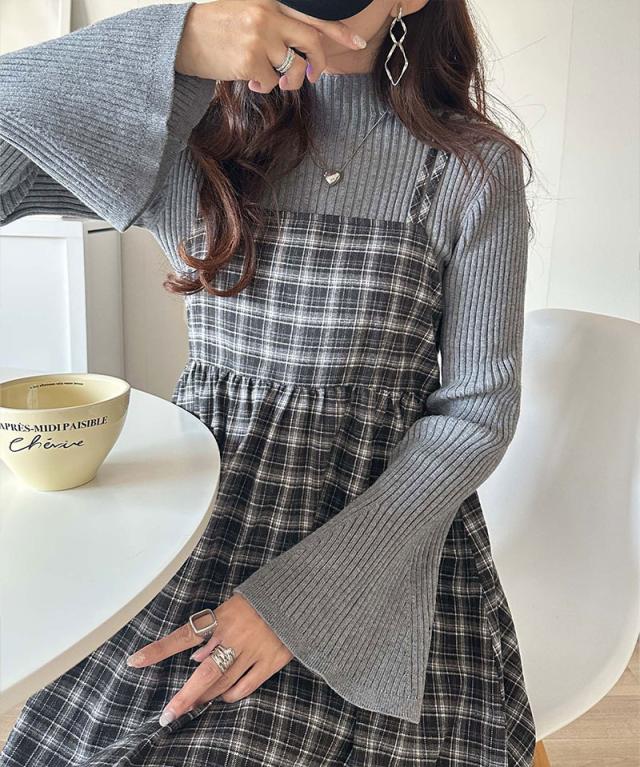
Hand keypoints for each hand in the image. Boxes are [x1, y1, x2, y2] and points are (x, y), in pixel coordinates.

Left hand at [125, 592, 293, 724]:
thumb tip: (196, 657)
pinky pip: (246, 686)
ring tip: (193, 704)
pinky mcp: (272, 661)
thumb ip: (214, 631)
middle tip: (168, 715)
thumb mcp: (233, 606)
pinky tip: (223, 697)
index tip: (135, 661)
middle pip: (205, 673)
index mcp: (223, 617)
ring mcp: (255, 650)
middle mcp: (236, 635)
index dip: (159, 650)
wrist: (301, 596)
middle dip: (185, 696)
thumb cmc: (262, 599)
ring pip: (223, 684)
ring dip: (205, 697)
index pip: (184, 635)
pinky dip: (231, 695)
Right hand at [175, 0, 367, 92]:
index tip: (357, 43)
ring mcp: (260, 38)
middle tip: (313, 76)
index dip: (338, 31)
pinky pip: (270, 82)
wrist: (179, 37)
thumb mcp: (245, 9)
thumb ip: (273, 20)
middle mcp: (268, 15)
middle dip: (318, 64)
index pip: (312, 15)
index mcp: (270, 0)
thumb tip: (300, 48)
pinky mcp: (250, 61)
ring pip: (292, 68)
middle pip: (311, 42)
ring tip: (268, 79)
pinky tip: (248, 80)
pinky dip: (264, 87)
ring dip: (286, 80)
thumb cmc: (213, 26)